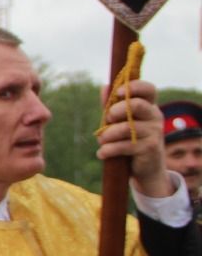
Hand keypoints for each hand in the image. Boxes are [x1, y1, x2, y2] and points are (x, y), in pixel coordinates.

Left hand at [97, 79, 171, 197]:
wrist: (146, 169)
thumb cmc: (130, 139)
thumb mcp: (120, 121)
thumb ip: (112, 105)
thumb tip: (105, 86)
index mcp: (149, 106)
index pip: (148, 89)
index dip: (134, 87)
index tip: (118, 92)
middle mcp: (155, 116)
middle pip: (137, 105)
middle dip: (117, 110)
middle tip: (107, 118)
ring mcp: (155, 132)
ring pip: (128, 127)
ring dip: (108, 134)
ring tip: (100, 140)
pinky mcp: (150, 148)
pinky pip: (125, 145)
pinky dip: (109, 149)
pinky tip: (102, 153)